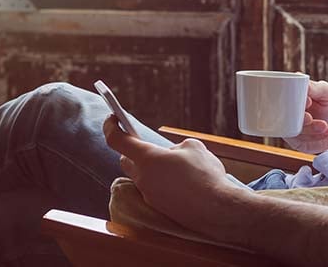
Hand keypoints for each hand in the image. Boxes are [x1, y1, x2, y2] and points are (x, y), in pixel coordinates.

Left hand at [103, 115, 244, 233]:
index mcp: (147, 158)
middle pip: (126, 161)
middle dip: (133, 150)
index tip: (112, 117)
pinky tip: (181, 181)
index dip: (111, 126)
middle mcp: (143, 178)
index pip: (117, 140)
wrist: (216, 209)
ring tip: (174, 164)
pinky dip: (162, 182)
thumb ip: (176, 146)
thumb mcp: (193, 147)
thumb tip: (172, 154)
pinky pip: (154, 190)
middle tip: (146, 143)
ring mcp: (149, 195)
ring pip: (142, 176)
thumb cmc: (205, 175)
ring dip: (151, 168)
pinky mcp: (159, 208)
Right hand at [284, 79, 327, 153]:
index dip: (291, 102)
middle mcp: (286, 116)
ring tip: (325, 126)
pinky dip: (316, 140)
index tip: (309, 101)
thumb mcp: (326, 92)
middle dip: (299, 120)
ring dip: (310, 131)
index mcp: (288, 101)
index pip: (280, 101)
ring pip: (295, 133)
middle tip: (310, 118)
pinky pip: (302, 144)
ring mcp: (290, 131)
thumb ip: (315, 87)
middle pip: (285, 120)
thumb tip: (298, 76)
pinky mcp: (297, 144)